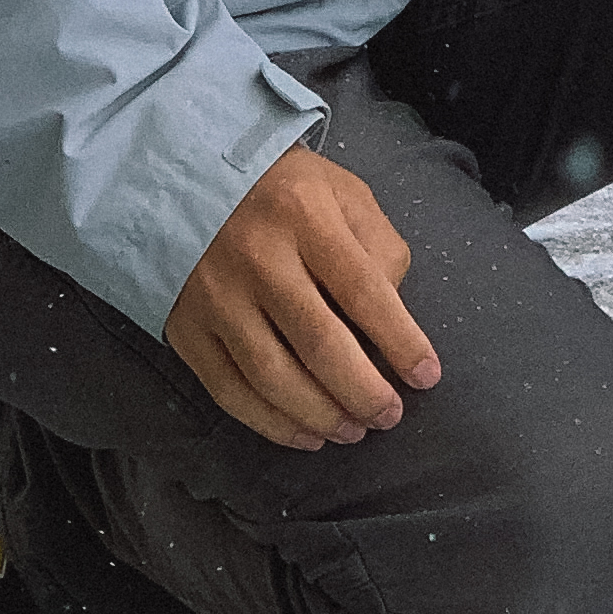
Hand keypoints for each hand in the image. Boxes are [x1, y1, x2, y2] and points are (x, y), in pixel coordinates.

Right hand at [166, 144, 441, 449]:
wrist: (185, 179)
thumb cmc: (282, 190)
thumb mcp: (343, 192)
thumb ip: (377, 247)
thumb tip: (393, 316)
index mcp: (305, 216)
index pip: (363, 290)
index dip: (401, 341)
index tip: (426, 375)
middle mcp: (257, 257)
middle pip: (319, 343)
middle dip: (363, 391)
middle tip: (389, 415)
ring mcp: (215, 296)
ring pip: (272, 376)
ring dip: (320, 415)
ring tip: (353, 431)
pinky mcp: (186, 328)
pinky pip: (229, 390)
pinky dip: (270, 422)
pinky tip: (304, 434)